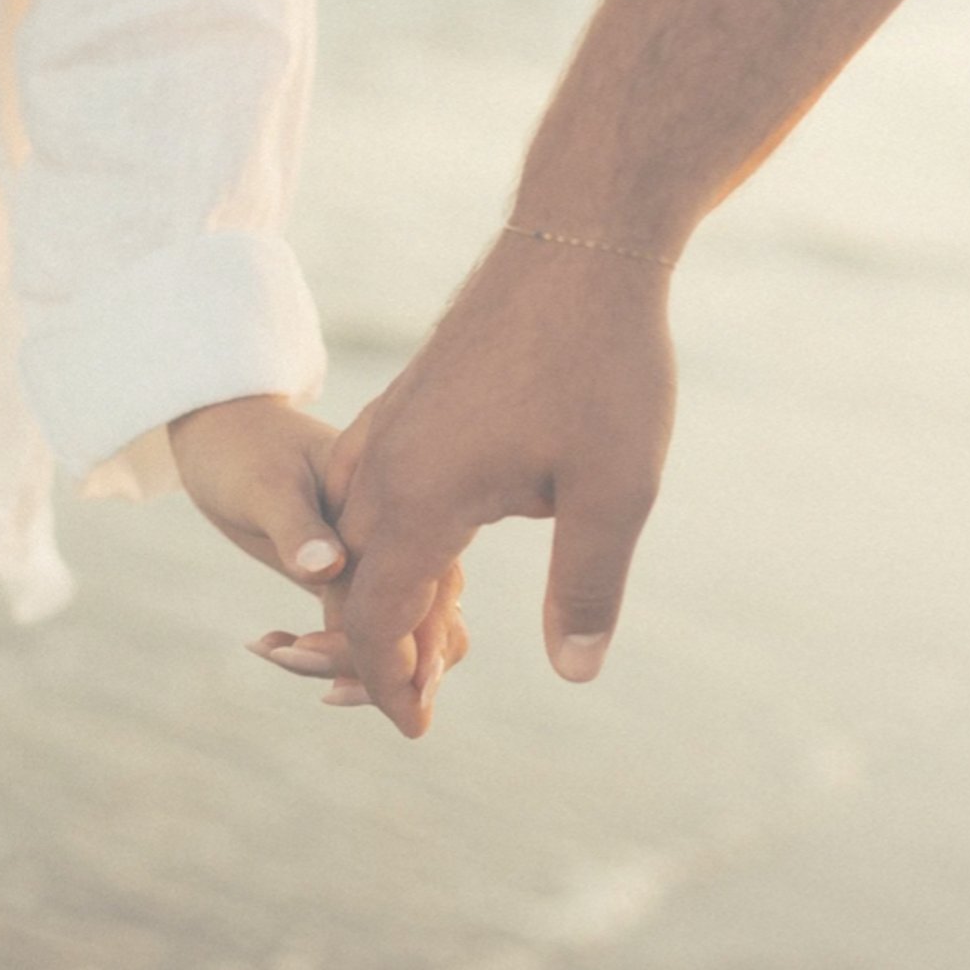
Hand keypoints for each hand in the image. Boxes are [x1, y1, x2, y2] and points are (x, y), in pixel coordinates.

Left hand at [168, 395, 467, 712]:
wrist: (225, 432)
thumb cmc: (243, 448)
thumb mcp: (265, 484)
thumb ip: (297, 526)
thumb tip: (327, 570)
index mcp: (399, 512)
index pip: (420, 604)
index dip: (388, 658)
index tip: (328, 681)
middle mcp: (402, 543)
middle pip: (427, 637)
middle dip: (369, 673)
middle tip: (290, 656)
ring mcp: (381, 563)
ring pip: (402, 644)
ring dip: (346, 668)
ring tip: (275, 650)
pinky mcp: (354, 577)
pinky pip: (363, 634)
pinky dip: (323, 653)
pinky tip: (267, 642)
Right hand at [324, 232, 675, 736]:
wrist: (581, 241)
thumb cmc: (603, 364)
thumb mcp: (615, 490)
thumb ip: (588, 587)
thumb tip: (575, 672)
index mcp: (420, 497)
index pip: (373, 617)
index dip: (390, 683)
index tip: (418, 728)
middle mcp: (385, 463)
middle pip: (354, 582)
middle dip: (381, 648)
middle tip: (427, 696)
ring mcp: (391, 425)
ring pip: (357, 533)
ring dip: (383, 591)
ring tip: (431, 634)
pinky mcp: (410, 399)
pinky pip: (369, 486)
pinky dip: (386, 537)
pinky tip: (425, 545)